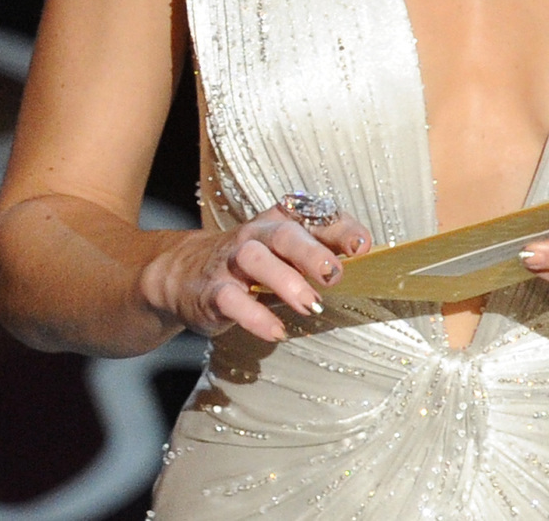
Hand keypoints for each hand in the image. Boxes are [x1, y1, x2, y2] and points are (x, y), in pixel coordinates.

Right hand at [137, 204, 372, 342]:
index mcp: (281, 221)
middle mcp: (257, 235)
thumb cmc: (253, 265)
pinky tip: (276, 331)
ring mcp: (231, 261)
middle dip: (312, 252)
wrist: (184, 274)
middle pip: (286, 234)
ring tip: (310, 306)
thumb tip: (365, 260)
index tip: (363, 248)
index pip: (315, 216)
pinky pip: (231, 300)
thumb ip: (321, 252)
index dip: (341, 229)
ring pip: (256, 259)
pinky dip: (254, 316)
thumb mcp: (285, 254)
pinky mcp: (212, 291)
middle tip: (334, 275)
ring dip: (286, 281)